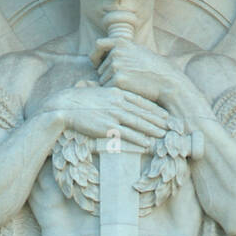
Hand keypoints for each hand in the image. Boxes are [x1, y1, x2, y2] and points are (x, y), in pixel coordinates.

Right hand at [43, 81, 170, 147]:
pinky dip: (140, 140)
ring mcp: (113, 115)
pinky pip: (128, 135)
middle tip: (172, 126)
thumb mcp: (97, 92)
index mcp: (116, 92)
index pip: (140, 101)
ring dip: (153, 130)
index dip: (155, 109)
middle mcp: (118, 102)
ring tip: (164, 135)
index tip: (165, 114)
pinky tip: (148, 144)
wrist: (64, 107)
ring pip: (139, 123)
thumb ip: (110, 96)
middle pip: (143, 112)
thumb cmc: (78, 101)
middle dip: (159, 119)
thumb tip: (118, 98)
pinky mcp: (107, 127)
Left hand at [92, 38, 182, 105]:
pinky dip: (114, 93)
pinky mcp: (117, 80)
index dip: (95, 56)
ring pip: (103, 80)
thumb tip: (103, 59)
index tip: (96, 64)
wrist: (167, 81)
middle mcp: (116, 52)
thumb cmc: (154, 69)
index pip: (98, 45)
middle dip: (108, 76)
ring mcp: (116, 66)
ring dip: (112, 86)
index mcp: (121, 42)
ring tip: (130, 86)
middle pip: (101, 68)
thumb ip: (121, 51)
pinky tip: (128, 92)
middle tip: (126, 81)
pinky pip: (107, 89)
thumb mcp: (138, 51)